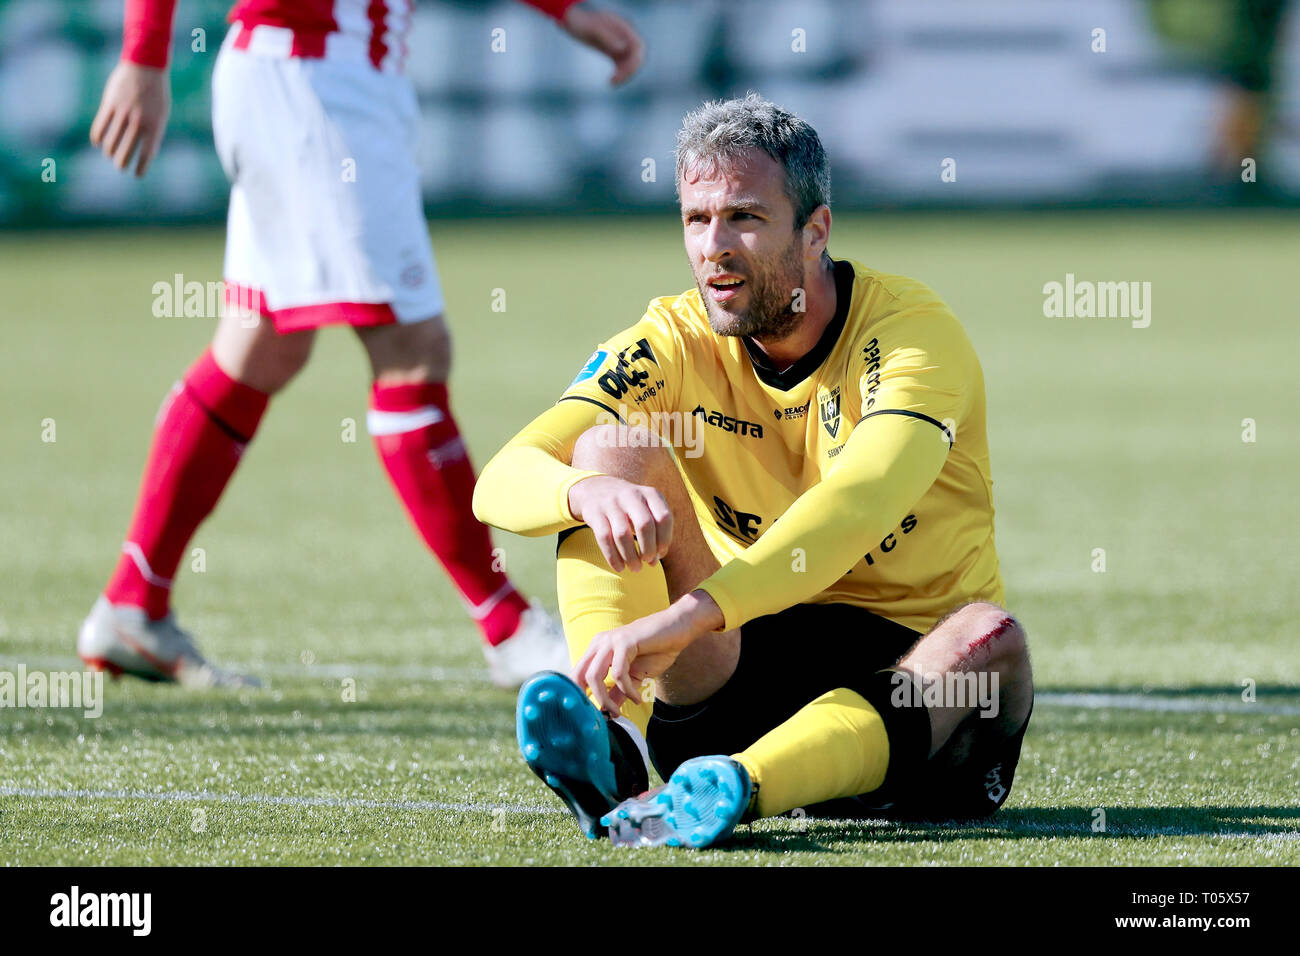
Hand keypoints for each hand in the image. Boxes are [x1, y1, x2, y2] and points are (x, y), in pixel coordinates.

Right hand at [90, 61, 170, 176]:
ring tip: (110, 155)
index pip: (146, 154)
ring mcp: (123, 113)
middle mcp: (139, 122)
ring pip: (111, 141)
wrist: (145, 66)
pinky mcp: (110, 104)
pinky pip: (100, 126)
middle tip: (120, 167)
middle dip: (121, 163)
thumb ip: (153, 132)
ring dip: (110, 151)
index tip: (137, 175)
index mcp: (155, 126)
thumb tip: (144, 153)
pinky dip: (98, 137)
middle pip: (125, 150)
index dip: (141, 167)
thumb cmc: (156, 93)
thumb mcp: (161, 114)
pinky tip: (98, 143)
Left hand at [560, 3, 644, 85]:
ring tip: (612, 83)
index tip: (623, 71)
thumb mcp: (593, 28)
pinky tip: (610, 81)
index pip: (638, 45)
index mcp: (623, 27)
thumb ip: (608, 37)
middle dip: (630, 70)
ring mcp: (620, 43)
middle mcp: (625, 36)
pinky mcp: (614, 51)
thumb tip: (622, 49)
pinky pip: (622, 65)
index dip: (634, 60)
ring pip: (630, 62)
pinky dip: (620, 74)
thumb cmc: (581, 22)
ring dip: (625, 74)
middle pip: (637, 56)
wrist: (573, 20)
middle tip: (615, 81)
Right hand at [567, 475, 671, 572]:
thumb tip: (654, 561)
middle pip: (645, 525)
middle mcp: (631, 495)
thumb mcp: (646, 510)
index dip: (664, 539)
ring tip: (635, 568)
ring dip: (631, 557)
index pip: (664, 518)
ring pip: (623, 534)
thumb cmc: (629, 507)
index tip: (660, 553)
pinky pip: (604, 538)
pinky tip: (619, 567)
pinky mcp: (595, 513)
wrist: (597, 489)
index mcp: (650, 494)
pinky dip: (613, 557)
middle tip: (647, 561)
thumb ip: (654, 534)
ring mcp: (611, 503)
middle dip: (649, 549)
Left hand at [573, 591, 723, 712]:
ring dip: (605, 700)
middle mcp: (599, 644)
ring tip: (618, 713)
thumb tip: (608, 713)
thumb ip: (619, 692)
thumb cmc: (657, 650)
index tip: (592, 716)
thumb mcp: (634, 676)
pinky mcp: (624, 642)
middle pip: (579, 677)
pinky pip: (618, 672)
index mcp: (597, 650)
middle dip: (588, 701)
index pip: (576, 675)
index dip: (579, 696)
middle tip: (603, 717)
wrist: (678, 628)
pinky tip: (637, 698)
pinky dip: (627, 690)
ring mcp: (610, 641)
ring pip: (594, 676)